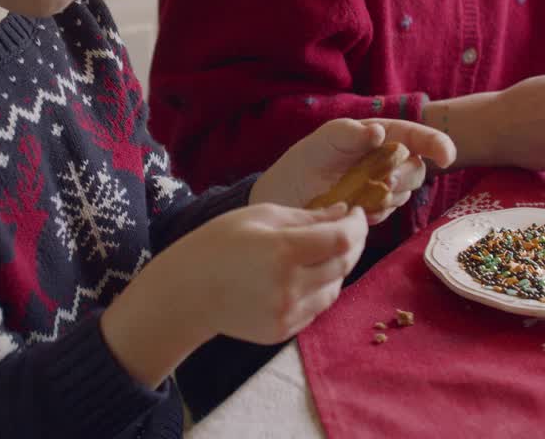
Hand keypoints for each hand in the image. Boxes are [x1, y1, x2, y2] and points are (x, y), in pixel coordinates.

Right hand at [174, 202, 367, 344]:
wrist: (185, 293)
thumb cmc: (218, 244)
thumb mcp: (259, 216)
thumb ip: (307, 216)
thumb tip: (344, 214)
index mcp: (282, 251)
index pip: (341, 240)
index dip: (358, 226)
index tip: (358, 213)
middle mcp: (288, 287)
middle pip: (344, 264)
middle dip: (354, 243)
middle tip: (349, 229)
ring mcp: (286, 313)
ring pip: (335, 289)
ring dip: (337, 268)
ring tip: (322, 252)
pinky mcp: (283, 331)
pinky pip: (317, 308)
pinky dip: (319, 289)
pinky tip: (303, 275)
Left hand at [251, 118, 455, 224]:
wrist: (285, 197)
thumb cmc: (305, 160)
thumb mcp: (323, 140)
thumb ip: (349, 133)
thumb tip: (378, 131)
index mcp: (379, 136)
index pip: (416, 137)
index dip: (436, 144)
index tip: (446, 156)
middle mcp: (385, 161)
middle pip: (416, 169)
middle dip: (406, 176)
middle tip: (385, 182)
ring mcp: (381, 186)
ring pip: (404, 193)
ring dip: (388, 196)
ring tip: (358, 196)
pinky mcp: (373, 209)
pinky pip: (387, 212)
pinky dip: (376, 211)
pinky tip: (356, 209)